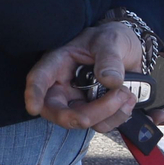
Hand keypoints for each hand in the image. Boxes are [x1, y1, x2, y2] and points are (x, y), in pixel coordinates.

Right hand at [24, 20, 144, 132]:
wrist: (130, 51)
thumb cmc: (111, 39)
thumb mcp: (110, 40)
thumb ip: (109, 58)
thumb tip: (110, 81)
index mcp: (58, 63)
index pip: (39, 78)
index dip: (33, 93)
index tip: (33, 108)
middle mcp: (63, 85)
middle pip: (57, 111)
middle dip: (82, 115)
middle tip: (112, 102)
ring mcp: (78, 101)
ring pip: (82, 121)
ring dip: (109, 114)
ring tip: (127, 93)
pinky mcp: (94, 112)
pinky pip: (101, 125)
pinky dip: (118, 118)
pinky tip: (129, 100)